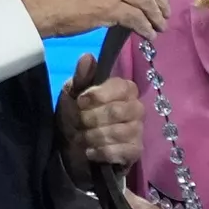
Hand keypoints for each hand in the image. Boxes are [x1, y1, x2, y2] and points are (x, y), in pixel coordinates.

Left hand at [57, 53, 144, 178]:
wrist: (71, 149)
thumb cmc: (74, 116)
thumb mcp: (72, 94)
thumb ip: (81, 77)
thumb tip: (87, 56)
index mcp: (124, 89)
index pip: (121, 87)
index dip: (99, 95)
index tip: (80, 101)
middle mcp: (136, 107)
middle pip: (119, 111)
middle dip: (92, 118)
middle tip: (78, 123)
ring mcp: (138, 130)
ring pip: (120, 132)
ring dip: (93, 136)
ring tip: (81, 138)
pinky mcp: (135, 151)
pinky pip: (124, 151)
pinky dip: (102, 152)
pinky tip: (90, 151)